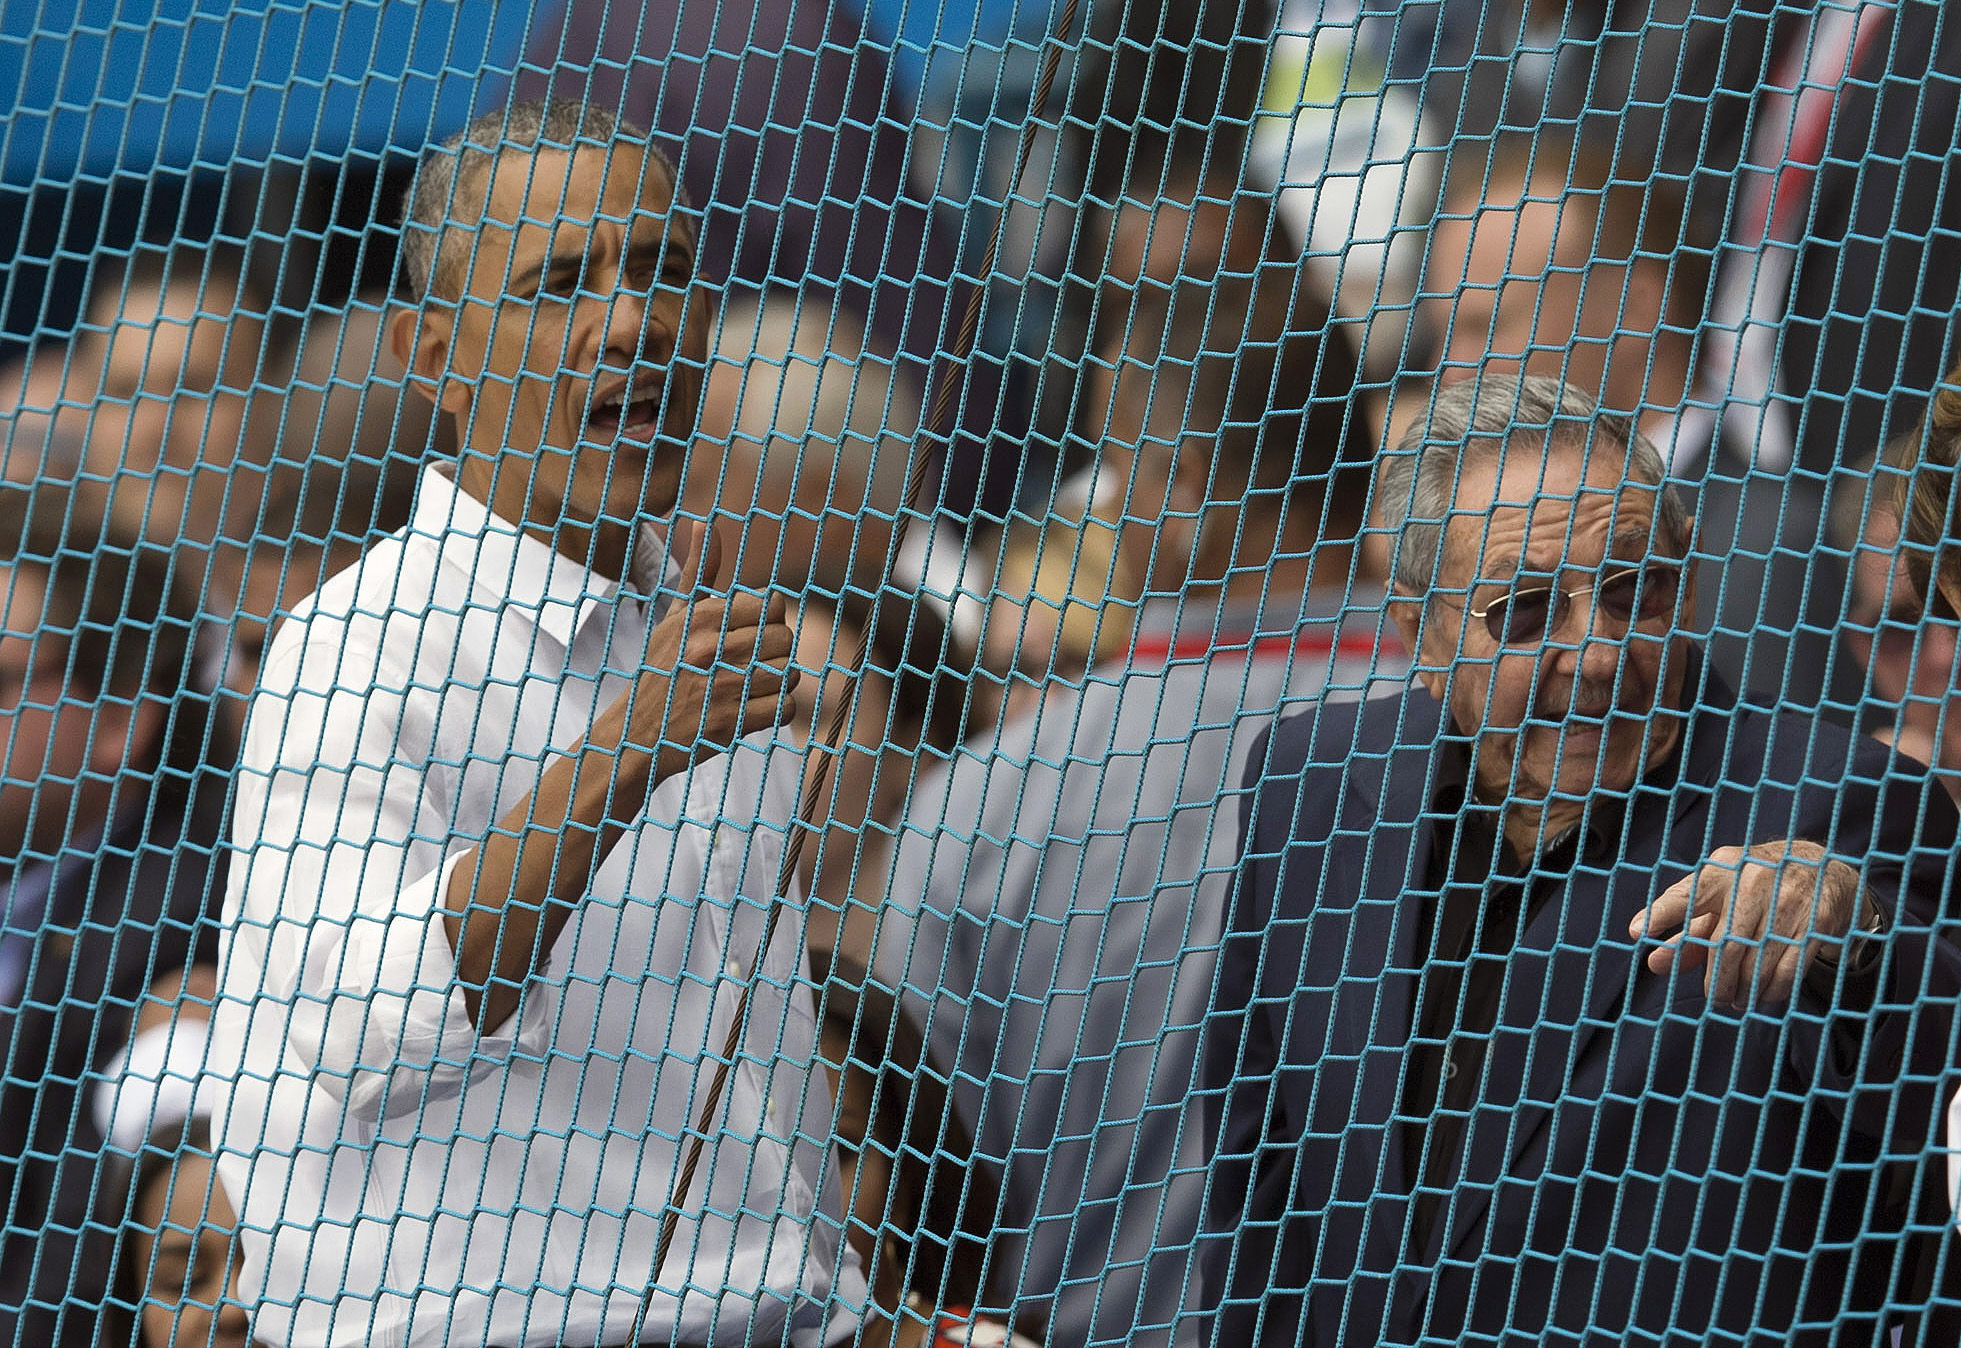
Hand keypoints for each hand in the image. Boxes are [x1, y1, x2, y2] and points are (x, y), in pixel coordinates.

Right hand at [630, 518, 800, 774]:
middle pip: (785, 639)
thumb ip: (698, 572)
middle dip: (777, 652)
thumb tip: (705, 522)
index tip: (748, 635)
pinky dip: (777, 711)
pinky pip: (785, 709)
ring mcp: (721, 687)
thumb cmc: (660, 670)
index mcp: (700, 618)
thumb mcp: (674, 618)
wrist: (634, 735)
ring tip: (753, 686)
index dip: (767, 621)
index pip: (770, 605)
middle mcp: (710, 649)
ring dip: (779, 682)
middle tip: (753, 663)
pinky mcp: (731, 723)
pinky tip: (755, 708)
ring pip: (789, 673)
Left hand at [1629, 839, 1860, 1009]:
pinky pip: (1788, 969)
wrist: (1821, 869)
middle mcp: (1751, 882)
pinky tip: (1762, 995)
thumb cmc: (1755, 887)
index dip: (1660, 914)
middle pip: (1724, 947)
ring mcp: (1787, 900)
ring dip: (1743, 991)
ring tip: (1737, 1001)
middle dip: (1717, 982)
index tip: (1636, 931)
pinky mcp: (1817, 920)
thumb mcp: (1720, 898)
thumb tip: (1655, 963)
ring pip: (1756, 963)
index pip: (1685, 896)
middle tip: (1715, 998)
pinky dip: (1771, 991)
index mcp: (1720, 873)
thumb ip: (1687, 931)